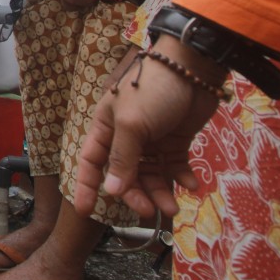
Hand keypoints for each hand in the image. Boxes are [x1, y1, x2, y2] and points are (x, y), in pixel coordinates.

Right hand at [74, 37, 224, 218]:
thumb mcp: (131, 123)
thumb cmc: (152, 89)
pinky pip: (174, 166)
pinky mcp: (176, 140)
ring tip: (173, 207)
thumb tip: (111, 190)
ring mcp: (153, 139)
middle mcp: (126, 136)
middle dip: (135, 195)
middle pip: (125, 175)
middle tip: (148, 211)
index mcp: (107, 127)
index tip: (86, 210)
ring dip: (160, 192)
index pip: (91, 161)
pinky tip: (191, 184)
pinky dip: (182, 178)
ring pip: (151, 175)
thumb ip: (121, 158)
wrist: (193, 68)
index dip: (87, 185)